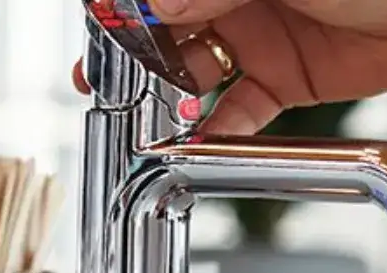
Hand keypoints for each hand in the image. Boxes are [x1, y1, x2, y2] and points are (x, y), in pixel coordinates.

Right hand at [70, 0, 386, 133]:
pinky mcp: (285, 80)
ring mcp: (256, 37)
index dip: (125, 10)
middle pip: (163, 28)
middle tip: (101, 81)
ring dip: (163, 95)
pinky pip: (236, 111)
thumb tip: (151, 3)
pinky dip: (211, 131)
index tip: (101, 28)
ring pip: (191, 70)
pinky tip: (190, 143)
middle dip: (130, 55)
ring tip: (138, 116)